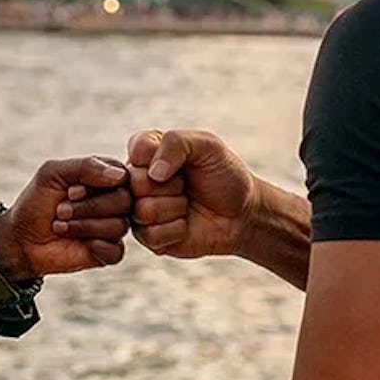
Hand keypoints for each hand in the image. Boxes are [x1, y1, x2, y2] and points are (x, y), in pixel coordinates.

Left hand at [0, 157, 130, 279]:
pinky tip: (80, 244)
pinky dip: (96, 247)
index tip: (71, 191)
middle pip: (125, 201)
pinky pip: (116, 250)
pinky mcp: (109, 252)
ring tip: (61, 226)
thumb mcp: (53, 173)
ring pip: (119, 226)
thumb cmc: (37, 202)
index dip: (99, 185)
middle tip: (60, 210)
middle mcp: (114, 202)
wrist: (20, 239)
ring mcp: (113, 227)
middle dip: (88, 207)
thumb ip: (86, 166)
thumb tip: (119, 177)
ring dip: (84, 226)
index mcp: (106, 180)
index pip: (123, 177)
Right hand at [127, 129, 255, 258]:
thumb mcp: (208, 145)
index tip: (186, 162)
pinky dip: (176, 229)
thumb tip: (153, 172)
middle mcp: (138, 180)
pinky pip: (151, 234)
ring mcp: (140, 209)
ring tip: (187, 204)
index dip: (163, 158)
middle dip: (172, 185)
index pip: (138, 147)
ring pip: (142, 210)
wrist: (242, 212)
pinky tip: (186, 224)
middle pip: (137, 183)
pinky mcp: (148, 237)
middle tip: (187, 185)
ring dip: (175, 208)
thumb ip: (176, 143)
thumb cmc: (224, 175)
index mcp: (148, 152)